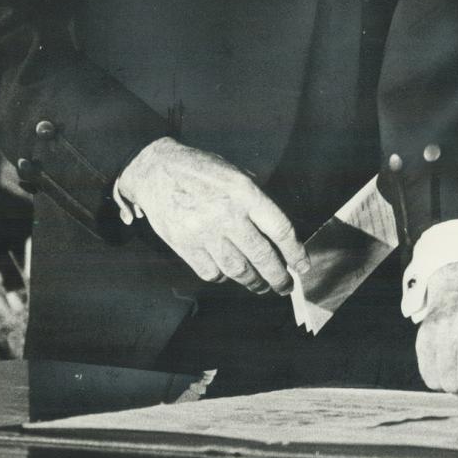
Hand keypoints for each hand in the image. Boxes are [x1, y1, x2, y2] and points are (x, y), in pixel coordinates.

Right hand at [115, 137, 307, 294]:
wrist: (155, 171)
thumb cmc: (200, 170)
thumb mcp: (235, 173)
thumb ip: (256, 199)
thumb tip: (277, 233)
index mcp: (245, 192)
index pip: (280, 229)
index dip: (295, 252)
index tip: (302, 266)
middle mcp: (227, 214)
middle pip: (261, 255)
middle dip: (278, 277)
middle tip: (285, 286)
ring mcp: (204, 232)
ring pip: (238, 269)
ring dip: (254, 282)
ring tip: (262, 286)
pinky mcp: (184, 246)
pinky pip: (211, 272)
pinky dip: (224, 277)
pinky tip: (230, 274)